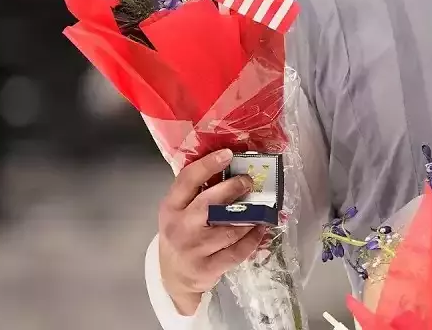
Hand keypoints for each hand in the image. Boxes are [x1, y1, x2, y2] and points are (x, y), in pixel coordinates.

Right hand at [158, 149, 267, 314]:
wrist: (175, 277)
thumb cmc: (181, 235)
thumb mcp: (178, 212)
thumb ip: (196, 193)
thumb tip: (230, 167)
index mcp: (170, 208)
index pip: (187, 181)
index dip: (208, 165)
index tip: (228, 154)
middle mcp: (179, 227)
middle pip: (210, 203)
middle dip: (234, 188)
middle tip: (248, 181)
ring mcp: (193, 250)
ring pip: (229, 228)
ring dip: (249, 217)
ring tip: (260, 208)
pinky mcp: (208, 268)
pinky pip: (238, 250)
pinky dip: (253, 238)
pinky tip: (260, 229)